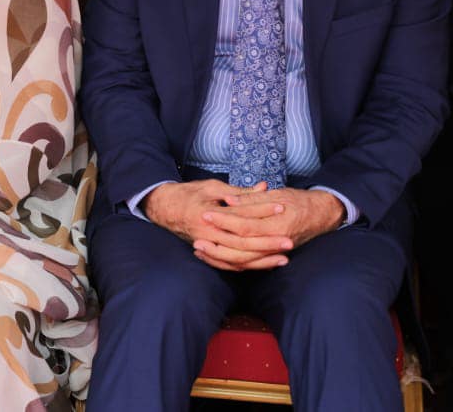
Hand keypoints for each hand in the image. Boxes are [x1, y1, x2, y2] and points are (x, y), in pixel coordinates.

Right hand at [144, 180, 290, 271]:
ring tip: (283, 258)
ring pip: (237, 258)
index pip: (240, 214)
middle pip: (242, 242)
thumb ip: (239, 192)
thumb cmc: (188, 194)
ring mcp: (207, 245)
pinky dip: (248, 266)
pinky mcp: (207, 252)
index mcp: (208, 213)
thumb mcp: (212, 187)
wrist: (163, 208)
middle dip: (267, 243)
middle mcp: (207, 233)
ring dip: (261, 260)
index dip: (262, 211)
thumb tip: (264, 188)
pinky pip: (229, 265)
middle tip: (289, 241)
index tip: (281, 208)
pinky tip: (264, 265)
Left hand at [200, 187, 343, 266]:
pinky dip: (231, 263)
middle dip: (217, 247)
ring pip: (244, 261)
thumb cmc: (299, 201)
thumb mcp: (277, 194)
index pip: (245, 225)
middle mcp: (276, 242)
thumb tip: (229, 201)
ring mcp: (275, 251)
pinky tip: (215, 257)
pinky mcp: (272, 256)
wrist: (323, 214)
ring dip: (221, 258)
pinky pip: (250, 264)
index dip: (224, 220)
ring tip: (200, 251)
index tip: (205, 214)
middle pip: (241, 249)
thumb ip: (253, 199)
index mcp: (277, 224)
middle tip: (196, 242)